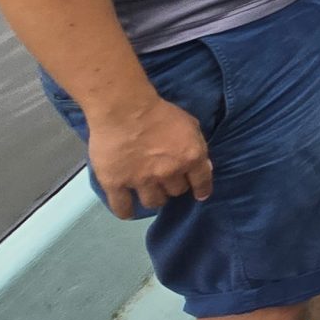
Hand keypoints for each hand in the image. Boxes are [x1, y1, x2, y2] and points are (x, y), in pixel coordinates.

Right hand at [87, 98, 212, 218]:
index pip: (202, 183)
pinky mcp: (116, 183)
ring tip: (149, 190)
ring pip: (154, 202)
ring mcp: (142, 180)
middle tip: (165, 178)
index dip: (201, 190)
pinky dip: (126, 211)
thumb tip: (204, 167)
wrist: (124, 108)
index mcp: (191, 157)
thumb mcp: (190, 124)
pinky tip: (128, 210)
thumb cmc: (159, 111)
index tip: (200, 194)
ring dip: (154, 197)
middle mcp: (169, 173)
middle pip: (176, 192)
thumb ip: (198, 146)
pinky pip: (122, 207)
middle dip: (173, 185)